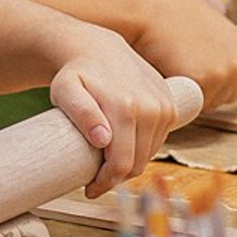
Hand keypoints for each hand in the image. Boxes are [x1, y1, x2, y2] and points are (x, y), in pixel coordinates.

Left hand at [50, 35, 179, 196]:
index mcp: (125, 107)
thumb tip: (103, 139)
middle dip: (117, 176)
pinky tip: (124, 143)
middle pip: (138, 163)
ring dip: (130, 162)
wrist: (98, 47)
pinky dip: (142, 148)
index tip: (90, 189)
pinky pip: (158, 141)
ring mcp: (164, 105)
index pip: (122, 164)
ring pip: (149, 154)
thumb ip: (81, 113)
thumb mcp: (65, 91)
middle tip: (95, 176)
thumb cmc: (76, 73)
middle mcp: (151, 106)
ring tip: (107, 157)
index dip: (106, 184)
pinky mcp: (170, 105)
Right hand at [111, 0, 236, 108]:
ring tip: (174, 63)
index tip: (191, 63)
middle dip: (199, 90)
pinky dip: (175, 92)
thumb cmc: (176, 20)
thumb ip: (223, 59)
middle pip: (220, 99)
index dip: (209, 82)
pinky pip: (188, 103)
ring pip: (203, 104)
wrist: (151, 7)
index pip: (233, 89)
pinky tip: (168, 68)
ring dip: (187, 93)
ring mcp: (225, 72)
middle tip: (180, 62)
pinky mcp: (204, 80)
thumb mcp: (212, 37)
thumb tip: (221, 81)